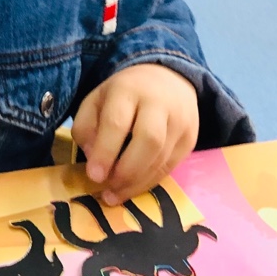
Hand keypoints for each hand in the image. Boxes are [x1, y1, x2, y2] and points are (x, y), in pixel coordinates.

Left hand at [72, 64, 198, 205]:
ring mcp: (179, 122)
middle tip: (106, 189)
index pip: (117, 122)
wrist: (168, 79)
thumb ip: (86, 126)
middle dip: (126, 171)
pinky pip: (170, 166)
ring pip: (161, 158)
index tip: (93, 176)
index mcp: (128, 89)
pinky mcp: (190, 139)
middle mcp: (158, 104)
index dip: (105, 152)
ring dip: (136, 183)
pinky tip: (133, 188)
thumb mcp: (95, 100)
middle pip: (148, 141)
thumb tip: (93, 158)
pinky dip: (150, 182)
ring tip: (115, 195)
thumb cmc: (124, 94)